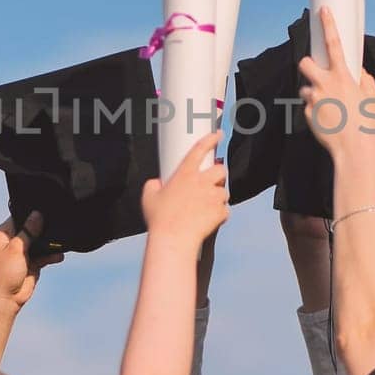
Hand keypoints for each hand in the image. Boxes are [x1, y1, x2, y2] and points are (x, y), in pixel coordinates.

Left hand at [0, 212, 62, 313]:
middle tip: (55, 226)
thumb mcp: (16, 248)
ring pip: (41, 241)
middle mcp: (13, 240)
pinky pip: (45, 254)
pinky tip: (59, 256)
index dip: (32, 214)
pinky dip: (52, 255)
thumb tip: (37, 214)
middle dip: (43, 228)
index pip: (19, 216)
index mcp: (4, 233)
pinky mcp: (33, 261)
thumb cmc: (4, 273)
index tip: (45, 210)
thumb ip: (28, 231)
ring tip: (59, 243)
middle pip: (32, 227)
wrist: (7, 298)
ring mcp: (24, 251)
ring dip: (49, 243)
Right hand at [141, 131, 227, 253]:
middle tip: (210, 182)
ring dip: (218, 195)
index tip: (218, 135)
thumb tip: (156, 183)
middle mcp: (201, 182)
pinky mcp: (220, 212)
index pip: (200, 149)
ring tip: (206, 205)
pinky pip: (225, 210)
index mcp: (185, 174)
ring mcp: (213, 196)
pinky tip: (208, 219)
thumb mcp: (149, 197)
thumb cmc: (160, 219)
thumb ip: (153, 185)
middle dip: (218, 174)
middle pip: (220, 169)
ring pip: (224, 190)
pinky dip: (219, 213)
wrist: (173, 240)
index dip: (211, 139)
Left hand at [297, 7, 374, 163]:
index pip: (334, 43)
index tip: (323, 11)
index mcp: (343, 76)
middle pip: (305, 63)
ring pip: (306, 87)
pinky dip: (315, 110)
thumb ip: (365, 80)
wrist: (354, 150)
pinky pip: (307, 106)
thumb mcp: (371, 97)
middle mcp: (325, 84)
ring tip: (329, 107)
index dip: (328, 25)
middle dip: (308, 65)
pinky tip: (327, 120)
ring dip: (314, 93)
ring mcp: (313, 98)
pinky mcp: (306, 113)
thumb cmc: (366, 125)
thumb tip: (359, 73)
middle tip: (317, 74)